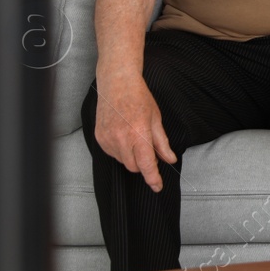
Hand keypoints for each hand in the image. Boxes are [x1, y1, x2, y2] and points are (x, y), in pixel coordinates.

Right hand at [94, 75, 176, 191]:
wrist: (117, 83)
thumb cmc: (138, 97)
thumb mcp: (156, 119)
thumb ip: (162, 143)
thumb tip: (169, 159)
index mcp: (138, 133)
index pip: (146, 164)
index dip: (153, 178)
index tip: (157, 186)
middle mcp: (121, 139)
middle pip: (134, 167)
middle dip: (143, 164)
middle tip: (149, 151)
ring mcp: (108, 139)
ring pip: (122, 161)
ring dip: (131, 157)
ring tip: (135, 137)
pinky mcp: (99, 138)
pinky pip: (112, 154)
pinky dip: (120, 151)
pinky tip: (124, 136)